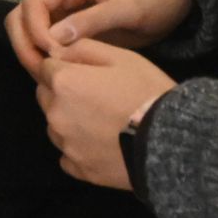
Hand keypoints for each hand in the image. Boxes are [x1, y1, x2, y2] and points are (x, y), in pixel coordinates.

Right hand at [5, 0, 193, 79]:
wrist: (172, 2)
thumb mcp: (129, 8)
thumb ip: (93, 20)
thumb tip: (55, 39)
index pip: (35, 1)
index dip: (35, 29)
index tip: (51, 54)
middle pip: (23, 14)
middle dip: (25, 41)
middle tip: (39, 70)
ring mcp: (62, 8)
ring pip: (28, 28)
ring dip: (30, 50)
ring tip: (45, 75)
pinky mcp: (68, 27)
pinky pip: (44, 40)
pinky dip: (43, 56)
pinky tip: (55, 73)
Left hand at [35, 40, 176, 189]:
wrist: (171, 142)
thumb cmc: (146, 92)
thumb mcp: (121, 57)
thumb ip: (82, 48)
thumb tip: (57, 51)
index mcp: (63, 82)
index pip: (46, 67)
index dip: (65, 67)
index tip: (86, 73)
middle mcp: (55, 114)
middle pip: (46, 96)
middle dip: (62, 92)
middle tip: (95, 96)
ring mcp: (66, 144)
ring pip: (55, 126)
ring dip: (69, 121)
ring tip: (101, 122)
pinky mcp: (79, 169)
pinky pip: (67, 155)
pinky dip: (78, 149)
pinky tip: (101, 145)